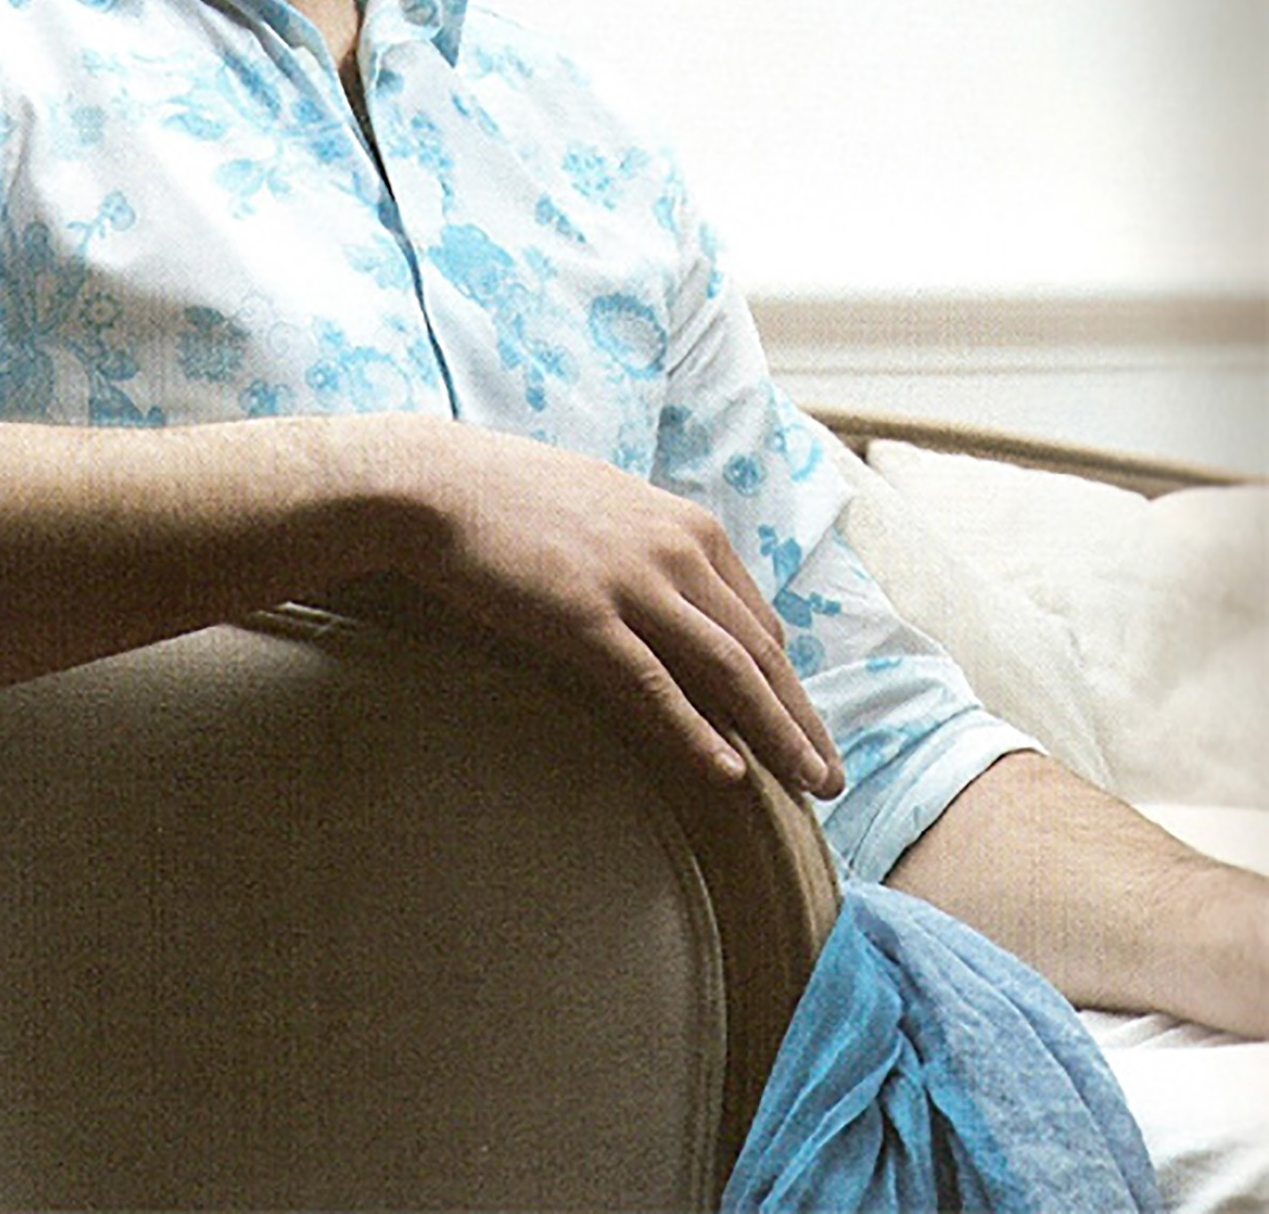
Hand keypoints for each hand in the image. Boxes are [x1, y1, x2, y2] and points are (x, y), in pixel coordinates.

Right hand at [387, 419, 843, 798]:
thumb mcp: (604, 506)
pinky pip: (655, 683)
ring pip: (727, 668)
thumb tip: (676, 595)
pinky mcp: (585, 614)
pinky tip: (727, 773)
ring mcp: (632, 581)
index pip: (757, 617)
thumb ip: (652, 549)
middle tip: (830, 778)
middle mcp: (675, 549)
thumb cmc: (511, 497)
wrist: (438, 483)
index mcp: (686, 525)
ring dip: (775, 732)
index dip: (786, 681)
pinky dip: (697, 731)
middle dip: (801, 719)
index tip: (801, 728)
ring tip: (807, 785)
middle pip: (758, 649)